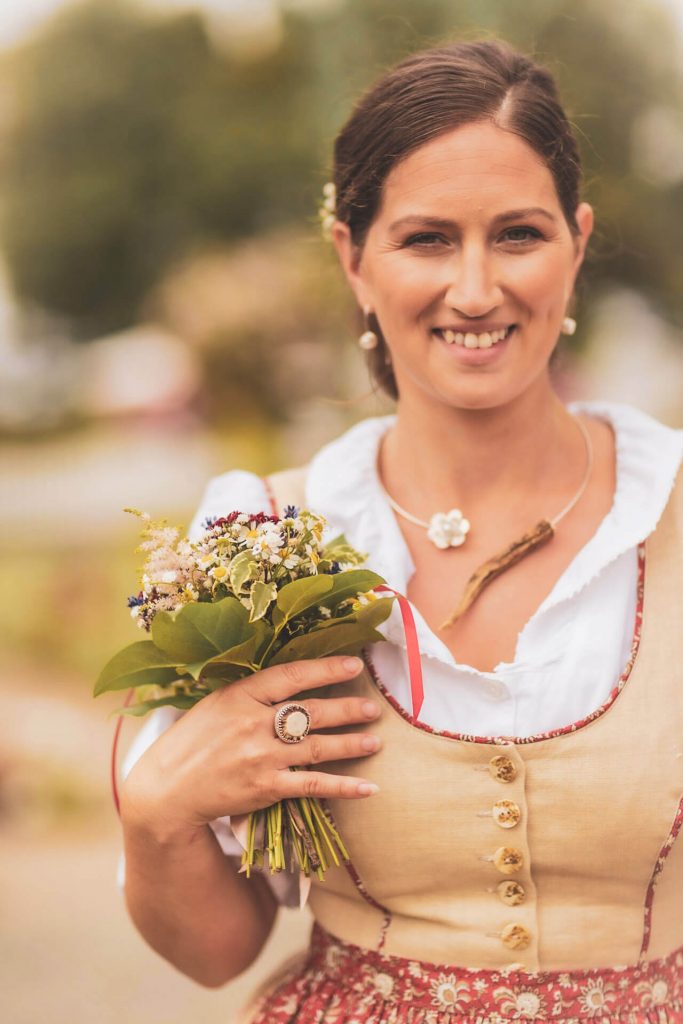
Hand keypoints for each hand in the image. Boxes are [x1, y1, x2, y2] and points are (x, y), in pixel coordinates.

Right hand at [120, 656, 381, 840]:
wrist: (167, 789)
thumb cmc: (194, 740)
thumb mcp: (218, 702)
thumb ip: (253, 692)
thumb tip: (294, 677)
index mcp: (240, 695)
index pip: (291, 676)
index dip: (326, 669)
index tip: (353, 666)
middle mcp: (253, 724)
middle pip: (312, 712)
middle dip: (348, 710)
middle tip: (374, 708)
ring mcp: (261, 758)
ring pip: (318, 748)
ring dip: (351, 744)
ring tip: (375, 741)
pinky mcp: (266, 789)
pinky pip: (313, 786)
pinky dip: (343, 787)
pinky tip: (367, 788)